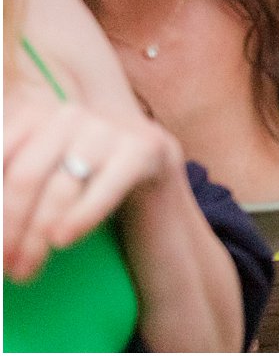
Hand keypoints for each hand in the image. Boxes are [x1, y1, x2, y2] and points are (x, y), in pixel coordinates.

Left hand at [4, 86, 178, 281]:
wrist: (157, 211)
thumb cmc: (83, 205)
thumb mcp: (38, 191)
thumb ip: (12, 191)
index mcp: (38, 116)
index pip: (2, 155)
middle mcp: (73, 115)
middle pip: (26, 175)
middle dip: (9, 223)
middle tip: (5, 264)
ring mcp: (114, 128)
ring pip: (62, 185)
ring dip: (37, 234)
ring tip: (27, 269)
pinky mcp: (148, 148)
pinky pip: (106, 186)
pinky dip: (81, 215)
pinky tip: (63, 239)